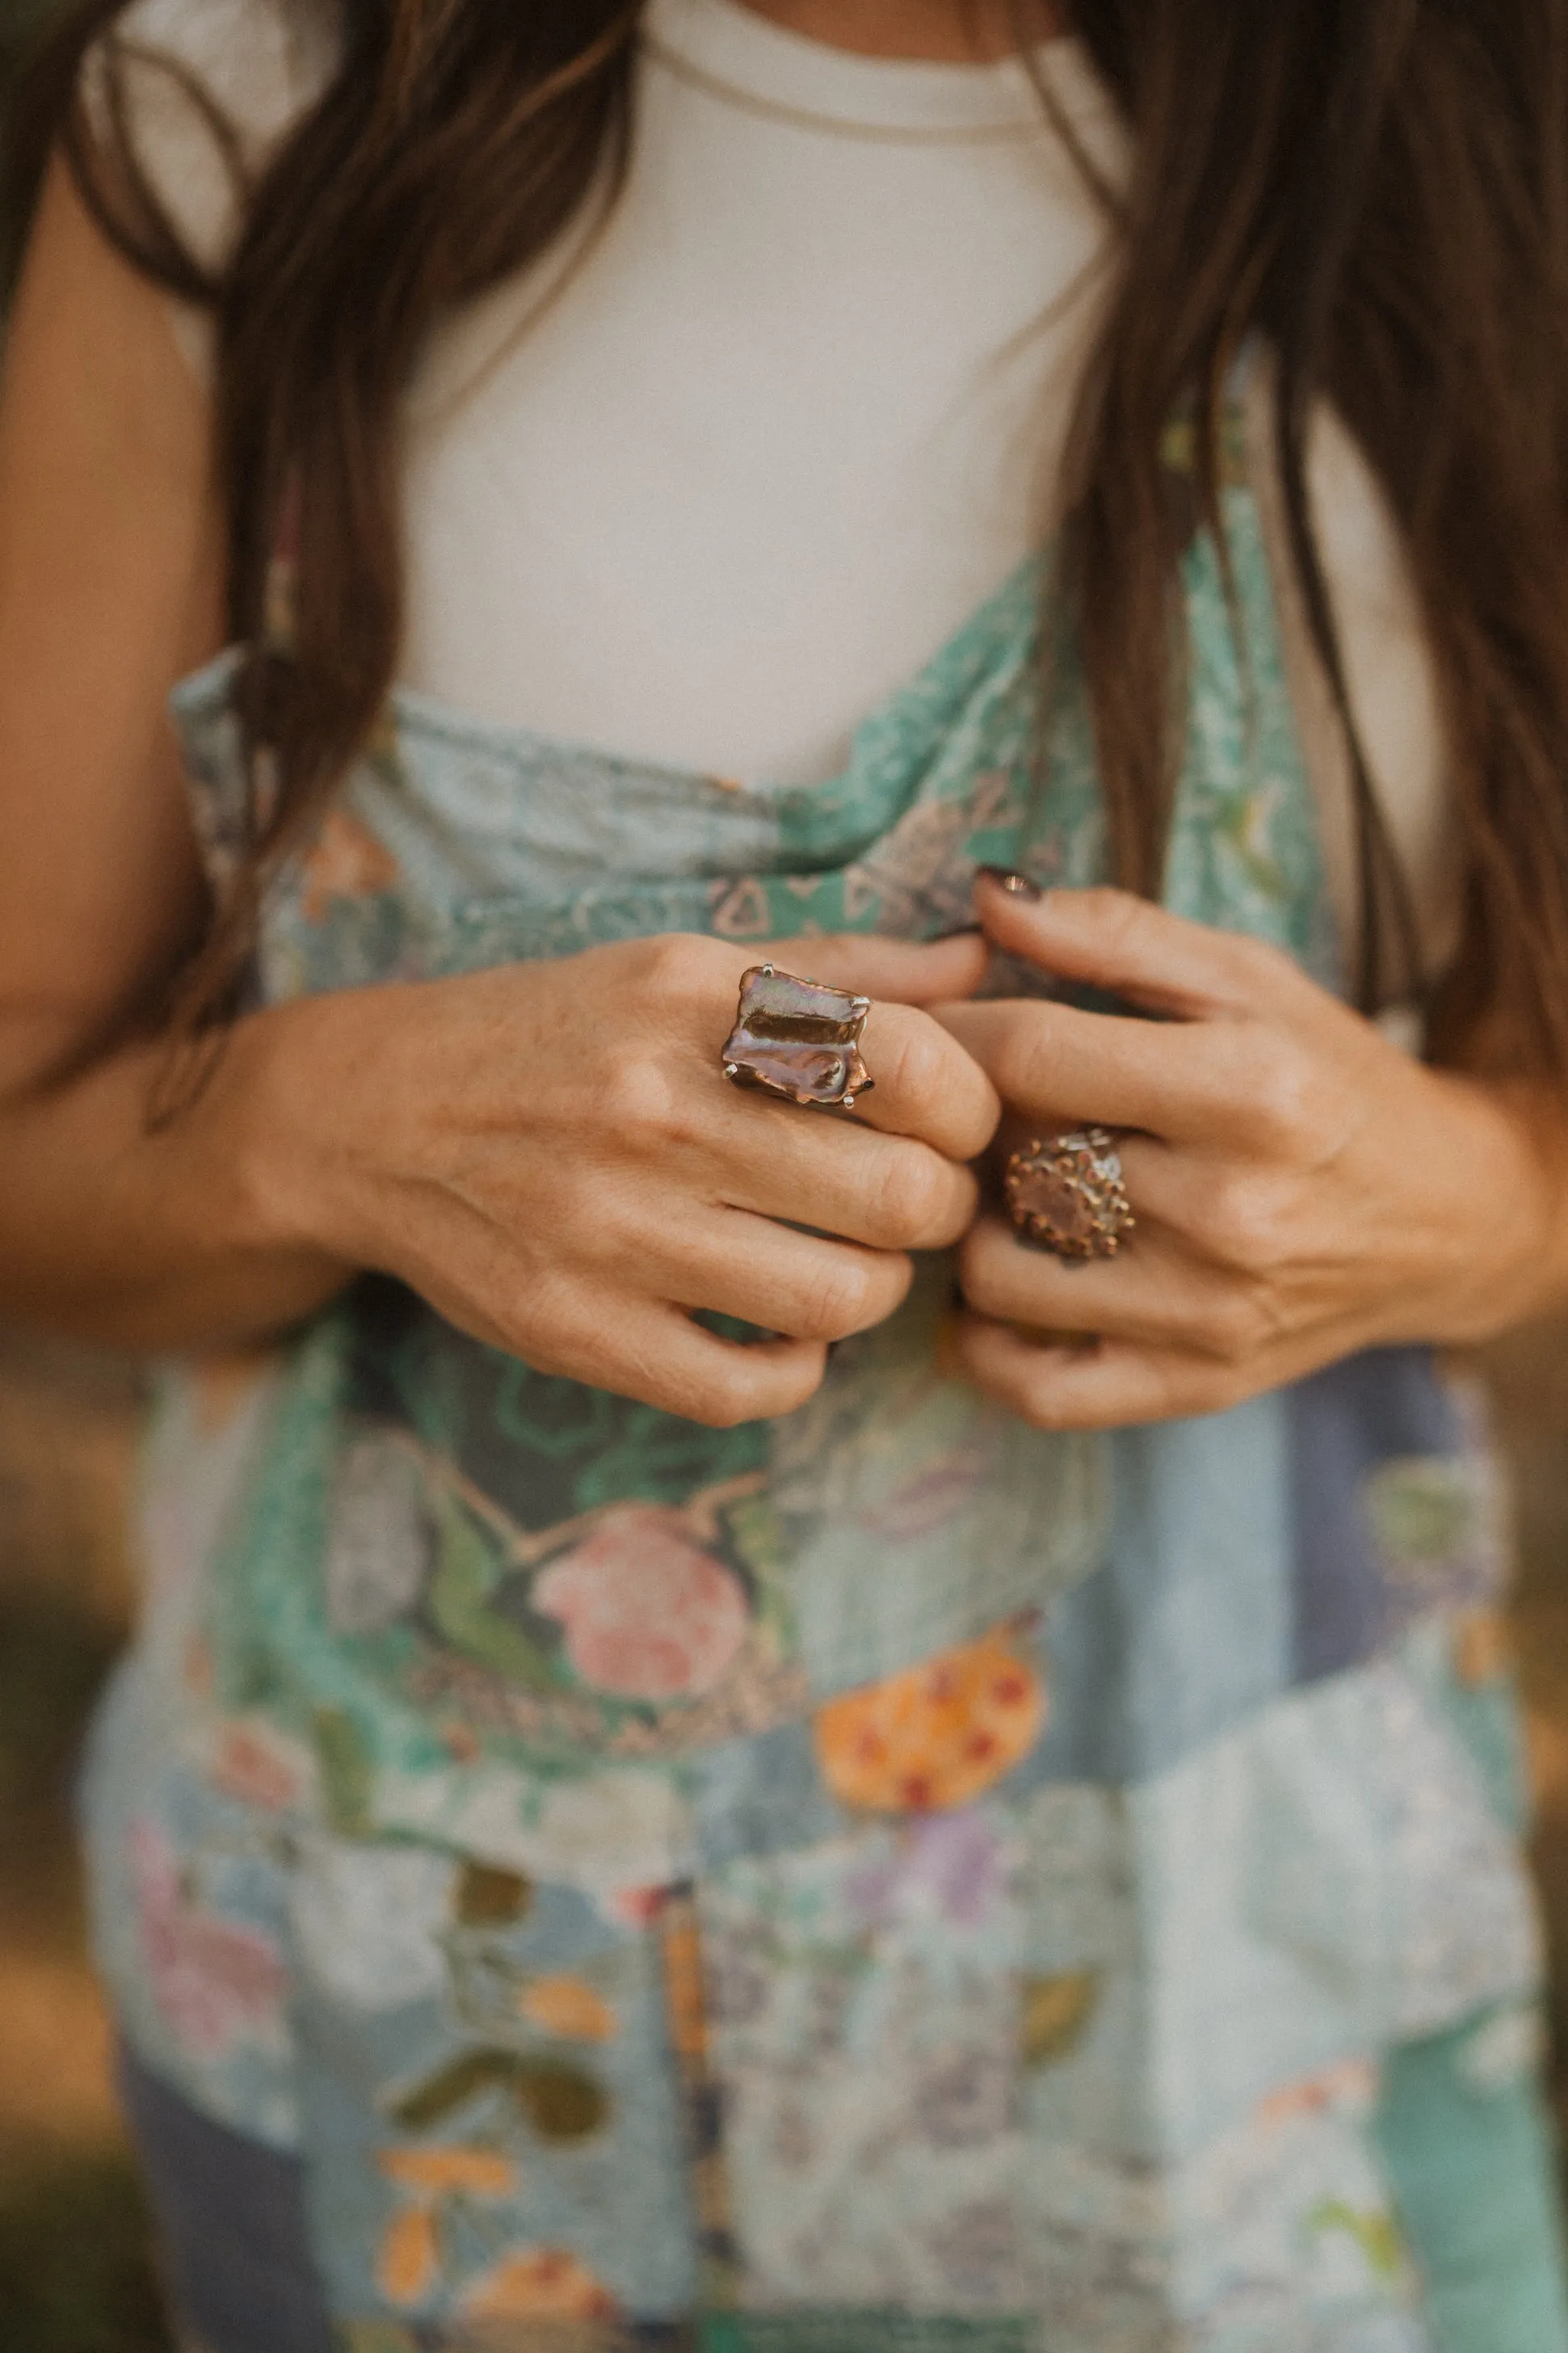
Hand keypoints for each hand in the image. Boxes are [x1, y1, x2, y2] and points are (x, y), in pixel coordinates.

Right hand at [257, 929, 998, 1424]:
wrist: (369, 1118)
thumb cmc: (557, 1034)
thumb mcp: (680, 968)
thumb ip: (837, 972)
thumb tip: (981, 970)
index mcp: (692, 997)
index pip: (910, 1063)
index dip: (966, 1108)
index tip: (946, 1124)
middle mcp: (649, 1105)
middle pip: (896, 1198)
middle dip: (935, 1209)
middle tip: (908, 1202)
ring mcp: (604, 1227)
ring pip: (836, 1300)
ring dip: (872, 1291)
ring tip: (842, 1260)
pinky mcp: (570, 1328)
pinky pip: (747, 1389)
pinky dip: (793, 1371)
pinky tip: (777, 1329)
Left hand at [933, 877, 1555, 1428]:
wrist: (1444, 1218)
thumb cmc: (1330, 1079)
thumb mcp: (1248, 980)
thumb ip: (1113, 934)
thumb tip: (983, 895)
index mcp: (1248, 1090)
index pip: (1031, 1055)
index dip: (957, 1036)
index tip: (936, 1027)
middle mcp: (1230, 1210)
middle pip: (1011, 1158)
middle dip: (968, 1126)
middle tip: (967, 1108)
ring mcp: (1209, 1311)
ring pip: (998, 1272)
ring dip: (974, 1225)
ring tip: (1004, 1186)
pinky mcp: (1194, 1383)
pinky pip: (1035, 1388)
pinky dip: (984, 1344)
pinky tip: (997, 1286)